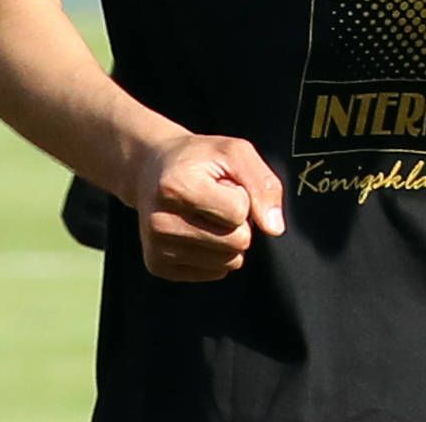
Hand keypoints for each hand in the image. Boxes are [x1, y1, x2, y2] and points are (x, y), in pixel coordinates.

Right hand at [128, 127, 285, 282]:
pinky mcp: (157, 266)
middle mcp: (160, 222)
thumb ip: (264, 186)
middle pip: (237, 241)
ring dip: (229, 238)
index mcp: (177, 187)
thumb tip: (275, 229)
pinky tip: (198, 230)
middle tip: (217, 201)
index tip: (223, 184)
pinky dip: (217, 253)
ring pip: (228, 261)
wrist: (150, 171)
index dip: (243, 195)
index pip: (239, 211)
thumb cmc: (199, 160)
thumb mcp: (236, 153)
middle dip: (240, 221)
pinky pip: (215, 272)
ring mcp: (156, 247)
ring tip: (207, 215)